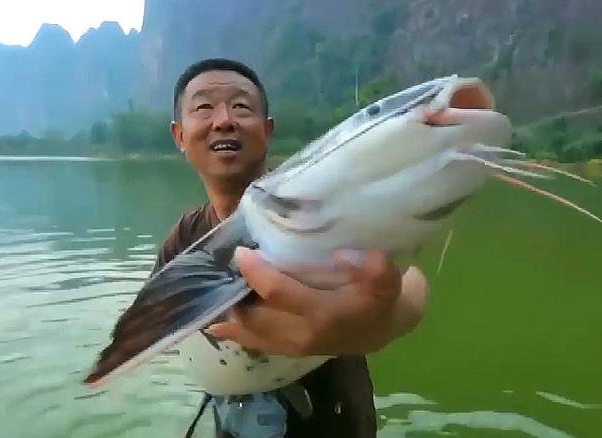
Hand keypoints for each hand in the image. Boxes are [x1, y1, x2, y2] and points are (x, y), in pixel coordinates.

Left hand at [205, 247, 427, 356]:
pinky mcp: (288, 350)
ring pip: (249, 333)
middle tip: (219, 267)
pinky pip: (254, 343)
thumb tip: (341, 254)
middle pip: (254, 316)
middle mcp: (301, 335)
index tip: (241, 251)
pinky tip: (214, 323)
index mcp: (323, 315)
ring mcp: (292, 347)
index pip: (278, 292)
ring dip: (230, 313)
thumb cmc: (382, 300)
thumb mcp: (388, 279)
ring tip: (212, 290)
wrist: (385, 330)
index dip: (257, 272)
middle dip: (234, 293)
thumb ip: (372, 267)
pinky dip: (234, 332)